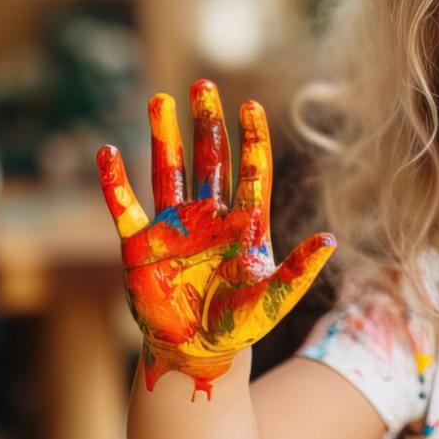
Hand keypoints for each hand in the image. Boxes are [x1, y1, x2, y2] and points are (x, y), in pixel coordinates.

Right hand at [95, 79, 334, 398]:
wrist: (197, 354)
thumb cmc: (239, 328)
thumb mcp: (273, 300)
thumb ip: (298, 270)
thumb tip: (332, 240)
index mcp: (244, 226)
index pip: (251, 172)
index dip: (250, 139)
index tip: (250, 105)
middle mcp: (209, 217)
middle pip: (210, 160)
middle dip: (207, 122)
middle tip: (203, 84)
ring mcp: (173, 227)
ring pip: (169, 171)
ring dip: (165, 136)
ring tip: (160, 99)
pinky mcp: (139, 246)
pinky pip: (124, 207)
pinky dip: (115, 182)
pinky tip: (106, 152)